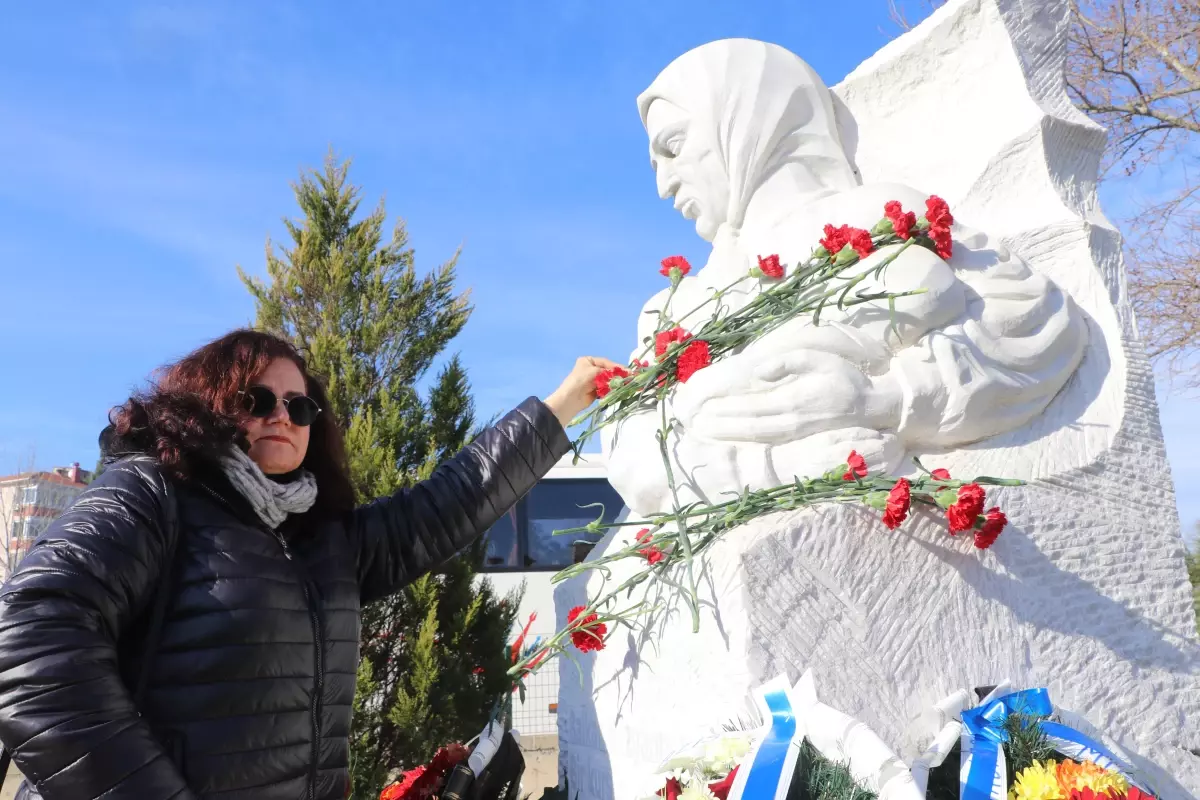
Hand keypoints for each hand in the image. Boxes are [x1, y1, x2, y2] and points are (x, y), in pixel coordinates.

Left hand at [544, 356, 623, 428]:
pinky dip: (612, 389)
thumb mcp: (595, 372)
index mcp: (588, 361)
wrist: (571, 398)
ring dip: (615, 383)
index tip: (627, 371)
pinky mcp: (595, 391)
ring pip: (608, 380)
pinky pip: (606, 388)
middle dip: (617, 375)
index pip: (606, 362)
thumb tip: (624, 373)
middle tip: (628, 378)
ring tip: (625, 385)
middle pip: (608, 371)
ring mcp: (593, 380)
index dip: (616, 367)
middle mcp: (591, 369)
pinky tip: (618, 390)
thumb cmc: (581, 380)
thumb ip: (610, 372)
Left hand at [672, 349, 901, 443]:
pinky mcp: (799, 437)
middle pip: (748, 427)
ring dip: (729, 435)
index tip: (703, 409)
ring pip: (755, 437)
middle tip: (695, 424)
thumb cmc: (845, 377)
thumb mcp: (819, 359)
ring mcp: (796, 432)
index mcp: (794, 400)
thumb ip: (788, 362)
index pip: (751, 408)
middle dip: (720, 426)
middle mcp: (792, 420)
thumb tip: (760, 372)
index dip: (725, 410)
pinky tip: (731, 438)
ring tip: (706, 432)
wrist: (873, 405)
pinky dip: (746, 441)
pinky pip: (768, 443)